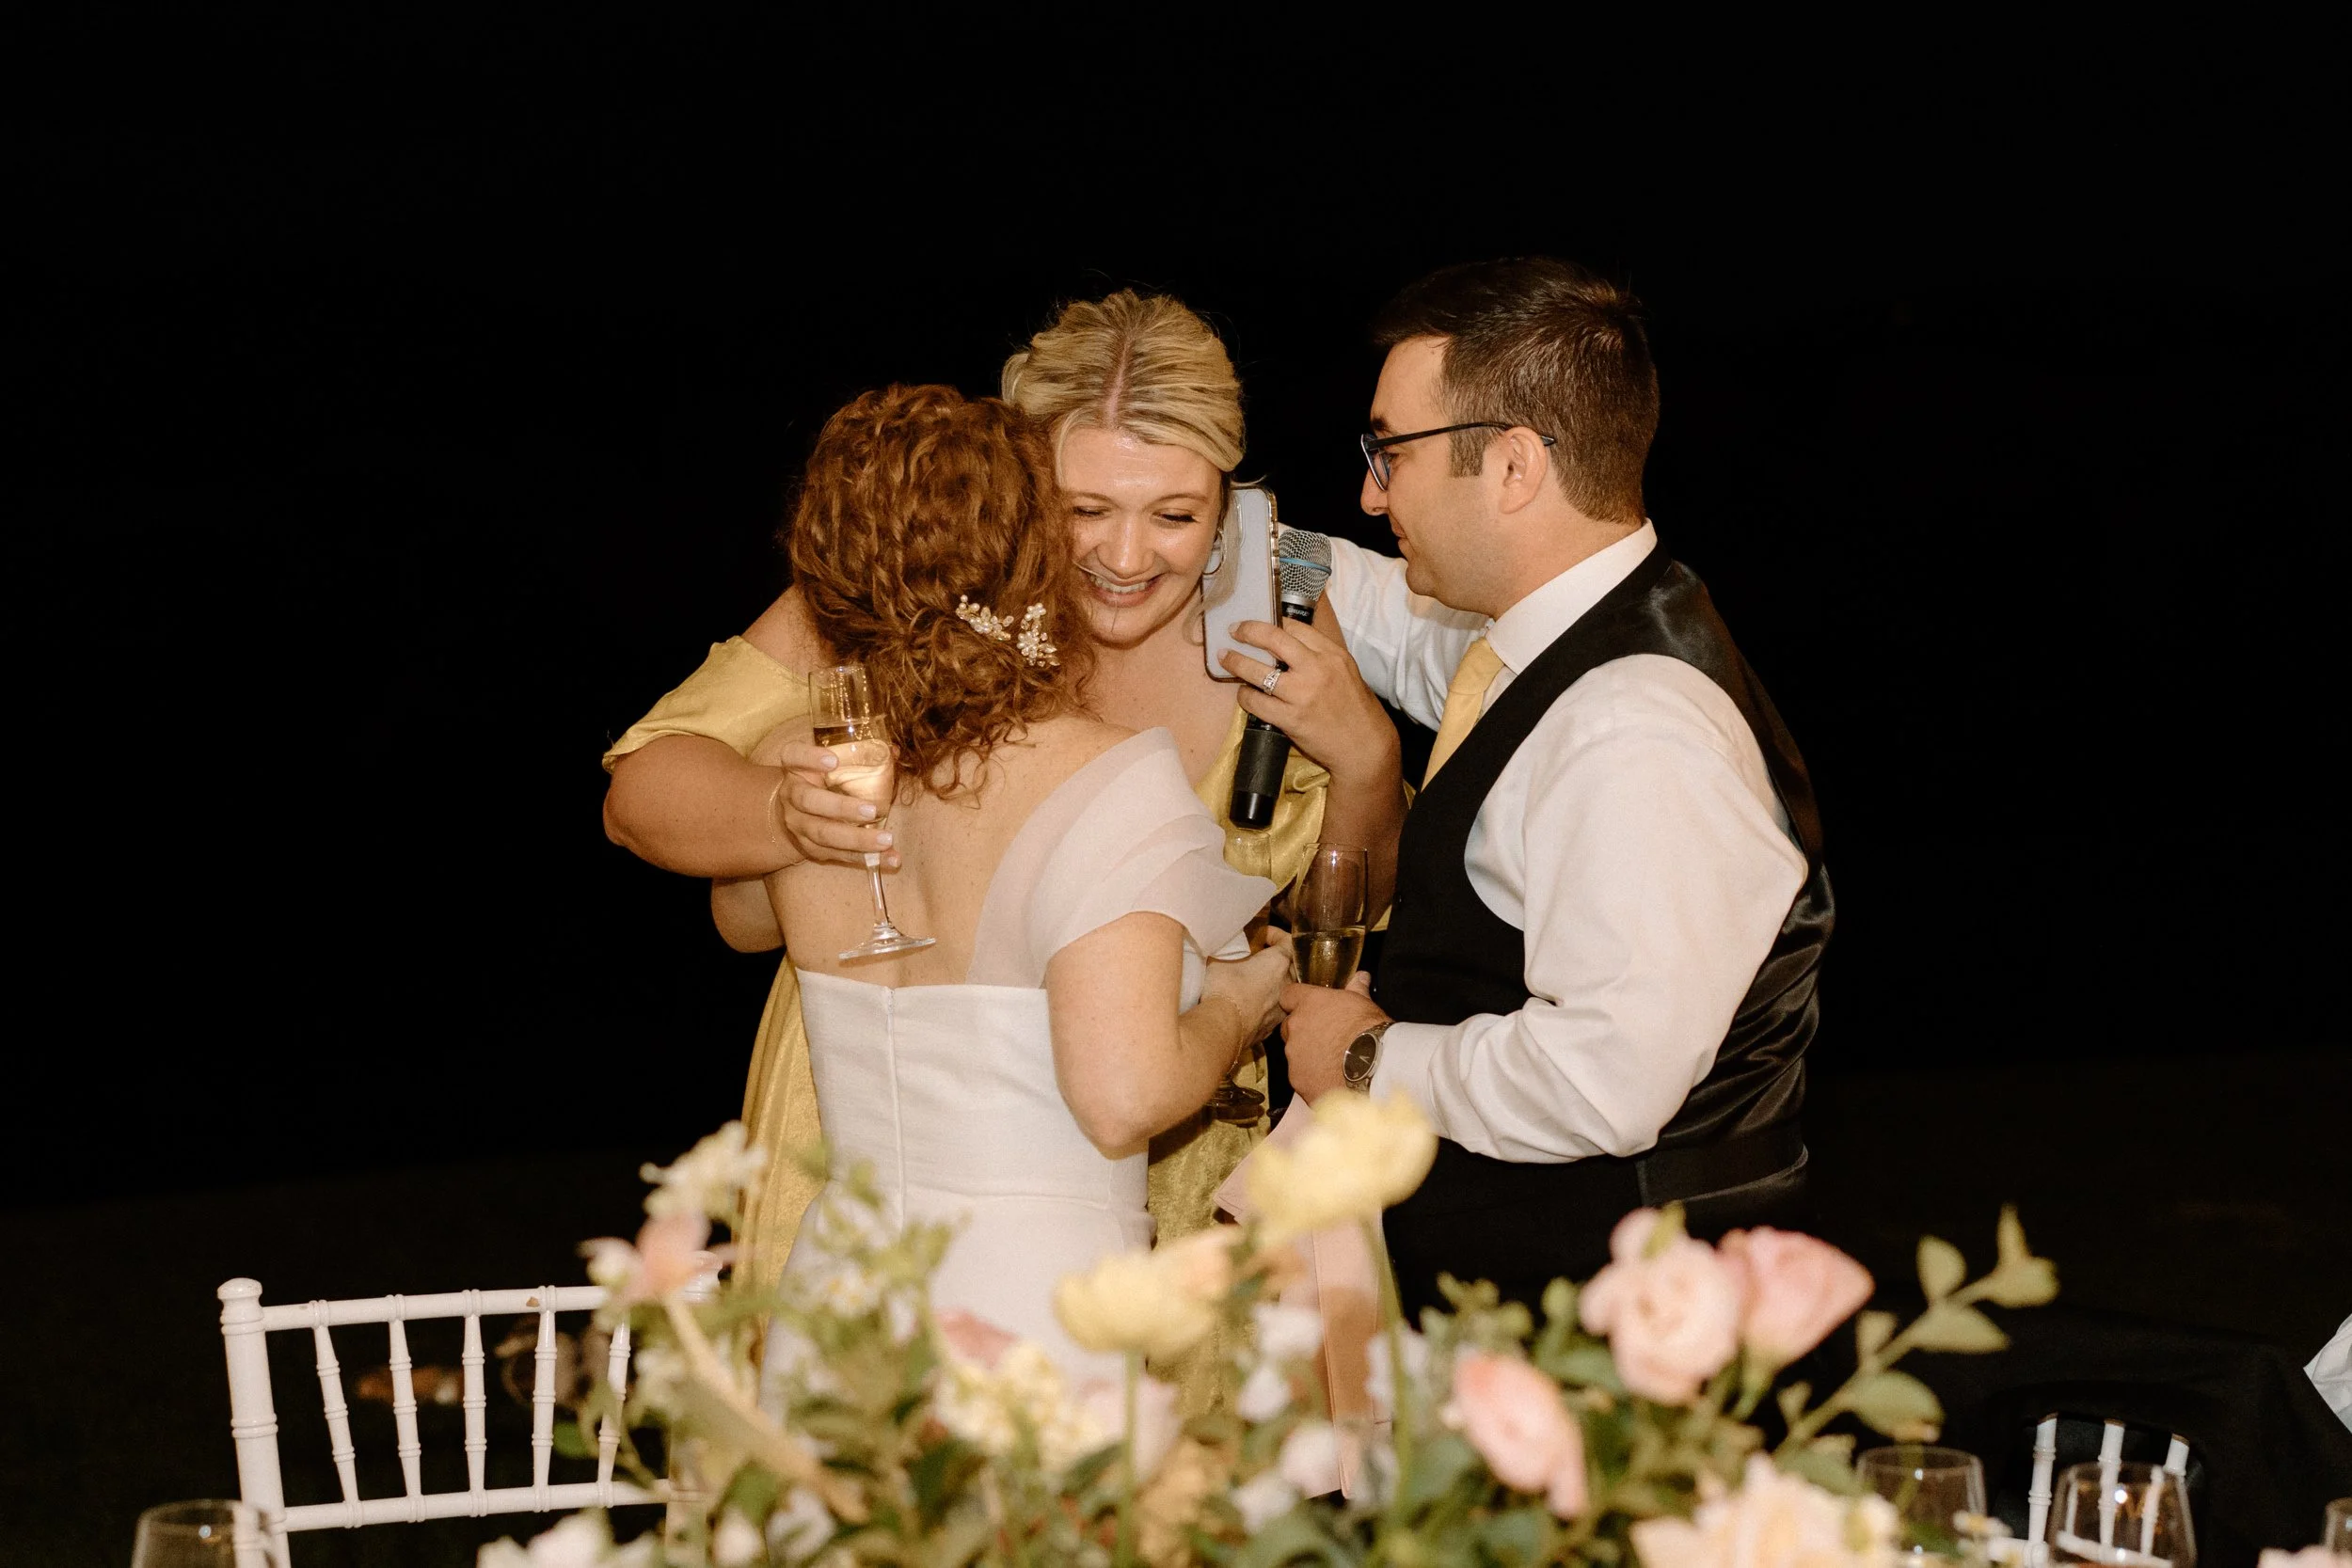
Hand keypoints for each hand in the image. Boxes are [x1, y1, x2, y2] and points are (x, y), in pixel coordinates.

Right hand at [762, 738, 899, 869]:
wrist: (795, 815)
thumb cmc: (822, 782)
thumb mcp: (830, 766)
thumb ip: (859, 757)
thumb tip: (895, 751)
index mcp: (796, 768)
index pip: (794, 756)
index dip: (811, 757)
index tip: (833, 760)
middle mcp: (792, 795)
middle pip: (809, 800)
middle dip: (841, 807)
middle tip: (872, 810)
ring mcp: (798, 824)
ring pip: (823, 833)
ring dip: (856, 839)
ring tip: (885, 840)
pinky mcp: (810, 848)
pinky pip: (837, 854)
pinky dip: (865, 858)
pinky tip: (890, 858)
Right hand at [1202, 928, 1293, 1049]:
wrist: (1223, 1027)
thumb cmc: (1224, 987)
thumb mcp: (1219, 958)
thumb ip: (1226, 950)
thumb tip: (1222, 945)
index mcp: (1278, 962)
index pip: (1288, 941)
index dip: (1276, 935)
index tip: (1262, 935)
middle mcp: (1286, 984)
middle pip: (1289, 967)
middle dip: (1275, 962)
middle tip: (1258, 959)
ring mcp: (1280, 1009)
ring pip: (1281, 992)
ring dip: (1270, 985)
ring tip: (1252, 983)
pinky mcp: (1270, 1028)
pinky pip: (1270, 1011)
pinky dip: (1262, 1006)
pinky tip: (1246, 1006)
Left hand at [1220, 617, 1400, 788]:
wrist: (1364, 745)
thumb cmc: (1354, 707)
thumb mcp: (1344, 670)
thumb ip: (1319, 655)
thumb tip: (1286, 643)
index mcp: (1332, 654)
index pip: (1295, 627)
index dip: (1271, 621)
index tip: (1257, 623)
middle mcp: (1316, 669)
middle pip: (1273, 639)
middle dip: (1248, 631)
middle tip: (1233, 630)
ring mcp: (1302, 694)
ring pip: (1257, 671)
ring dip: (1236, 662)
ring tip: (1224, 658)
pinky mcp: (1291, 718)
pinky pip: (1256, 702)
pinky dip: (1245, 696)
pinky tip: (1243, 693)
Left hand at [1281, 970, 1384, 1102]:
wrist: (1374, 1068)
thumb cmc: (1370, 1031)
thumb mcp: (1365, 1003)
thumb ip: (1356, 989)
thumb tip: (1360, 976)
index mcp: (1309, 1003)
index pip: (1288, 995)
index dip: (1297, 1002)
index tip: (1309, 1009)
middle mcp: (1295, 1027)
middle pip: (1289, 1027)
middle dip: (1302, 1032)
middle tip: (1326, 1039)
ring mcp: (1294, 1055)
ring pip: (1294, 1053)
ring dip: (1307, 1056)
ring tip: (1332, 1062)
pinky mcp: (1297, 1079)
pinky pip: (1300, 1076)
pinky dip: (1312, 1077)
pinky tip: (1331, 1078)